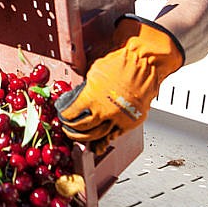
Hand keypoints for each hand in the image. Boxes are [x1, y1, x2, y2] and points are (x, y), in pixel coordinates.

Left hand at [55, 15, 184, 154]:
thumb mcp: (94, 73)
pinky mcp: (130, 122)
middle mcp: (105, 111)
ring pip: (97, 137)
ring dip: (86, 139)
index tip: (63, 116)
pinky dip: (104, 141)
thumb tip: (78, 97)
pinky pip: (114, 136)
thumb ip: (85, 89)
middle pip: (82, 130)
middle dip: (71, 131)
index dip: (64, 116)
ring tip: (80, 136)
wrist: (145, 63)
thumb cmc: (121, 63)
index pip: (71, 114)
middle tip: (68, 128)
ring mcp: (118, 118)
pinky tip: (97, 143)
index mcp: (92, 97)